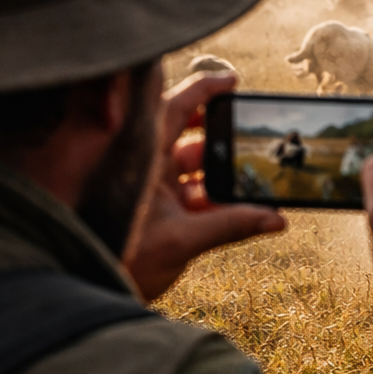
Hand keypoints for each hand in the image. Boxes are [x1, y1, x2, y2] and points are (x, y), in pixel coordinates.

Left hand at [123, 71, 285, 301]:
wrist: (96, 291)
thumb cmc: (122, 261)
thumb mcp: (181, 242)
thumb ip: (231, 227)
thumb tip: (276, 219)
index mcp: (143, 162)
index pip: (173, 110)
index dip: (203, 91)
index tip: (232, 82)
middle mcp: (148, 170)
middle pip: (188, 136)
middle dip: (219, 132)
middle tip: (247, 128)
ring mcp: (156, 192)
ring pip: (195, 169)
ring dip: (223, 171)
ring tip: (253, 174)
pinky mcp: (163, 214)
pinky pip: (197, 197)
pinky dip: (220, 201)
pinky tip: (245, 208)